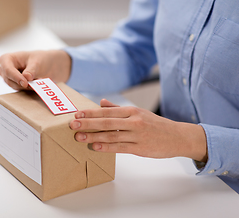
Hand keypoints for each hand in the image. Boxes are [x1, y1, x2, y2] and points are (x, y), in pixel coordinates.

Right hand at [0, 50, 71, 89]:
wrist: (47, 65)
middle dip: (23, 83)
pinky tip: (36, 84)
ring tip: (39, 81)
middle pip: (9, 80)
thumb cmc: (40, 59)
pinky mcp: (14, 84)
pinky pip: (19, 90)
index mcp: (7, 59)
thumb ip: (31, 70)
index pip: (7, 70)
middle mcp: (4, 68)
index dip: (16, 77)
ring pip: (14, 87)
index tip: (25, 83)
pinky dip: (28, 88)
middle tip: (37, 83)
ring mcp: (8, 77)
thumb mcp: (37, 62)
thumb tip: (26, 77)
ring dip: (27, 86)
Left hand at [70, 99, 207, 161]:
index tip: (77, 114)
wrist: (177, 137)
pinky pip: (120, 147)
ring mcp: (136, 135)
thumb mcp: (138, 112)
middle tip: (73, 125)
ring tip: (79, 137)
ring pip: (111, 135)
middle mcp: (133, 121)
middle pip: (106, 122)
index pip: (107, 111)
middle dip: (88, 123)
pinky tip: (95, 147)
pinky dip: (107, 147)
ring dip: (93, 136)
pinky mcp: (139, 148)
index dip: (91, 113)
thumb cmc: (155, 124)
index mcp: (132, 111)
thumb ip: (118, 108)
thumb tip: (102, 102)